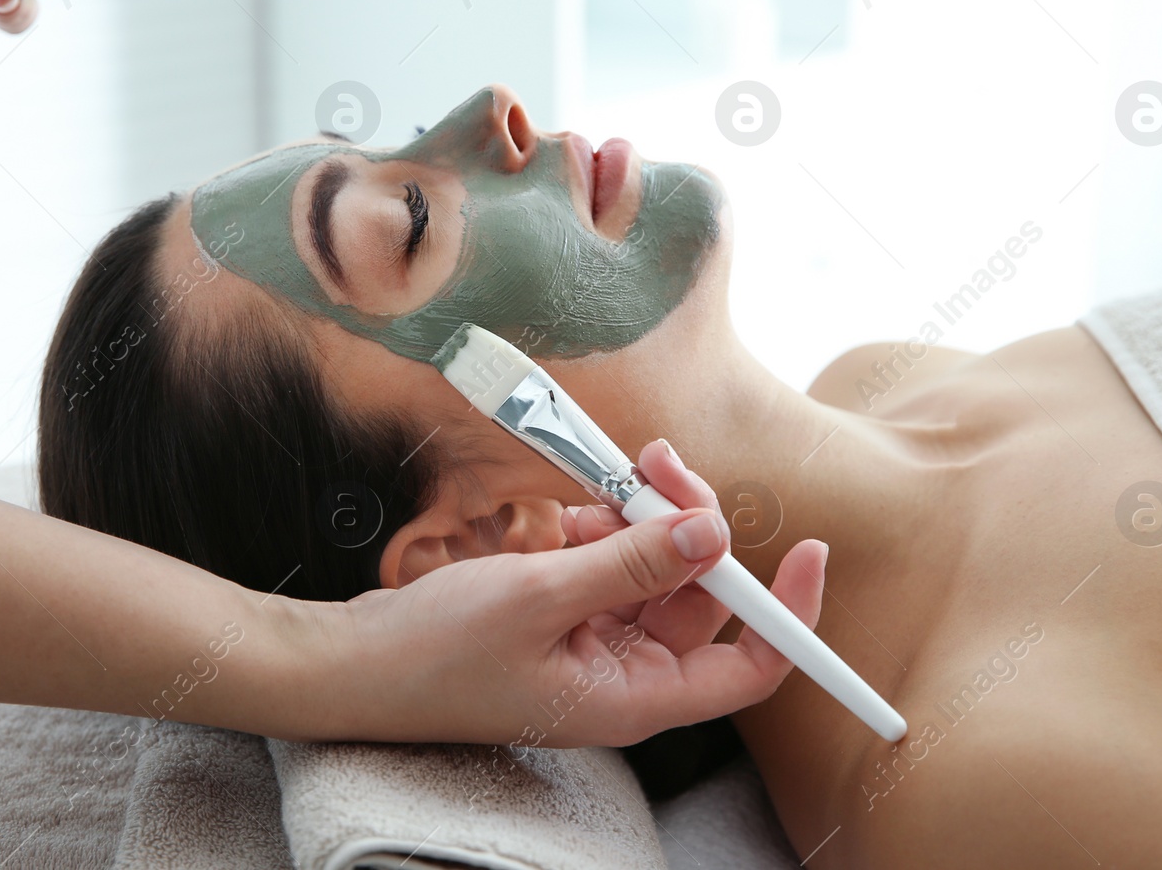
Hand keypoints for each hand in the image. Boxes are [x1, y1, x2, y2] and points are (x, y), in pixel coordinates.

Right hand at [330, 439, 827, 746]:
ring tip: (601, 487)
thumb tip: (714, 532)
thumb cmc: (436, 654)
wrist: (353, 662)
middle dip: (690, 526)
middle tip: (661, 463)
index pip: (749, 669)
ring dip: (637, 519)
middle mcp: (623, 672)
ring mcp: (591, 641)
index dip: (788, 614)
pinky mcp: (562, 613)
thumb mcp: (539, 598)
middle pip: (699, 596)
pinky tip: (567, 515)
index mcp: (633, 696)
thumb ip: (632, 563)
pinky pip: (609, 562)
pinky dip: (597, 529)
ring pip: (653, 568)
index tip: (808, 549)